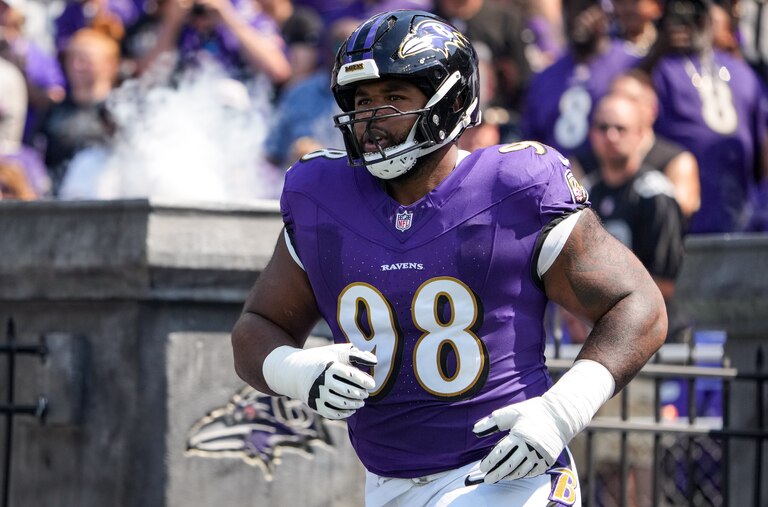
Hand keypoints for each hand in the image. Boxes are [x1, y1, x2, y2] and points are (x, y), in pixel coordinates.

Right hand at [263, 343, 377, 419]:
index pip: (350, 375)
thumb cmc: (322, 359)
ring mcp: (317, 394)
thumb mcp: (336, 352)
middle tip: (366, 394)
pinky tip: (352, 409)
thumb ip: (356, 355)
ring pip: (341, 403)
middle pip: (346, 391)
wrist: (294, 370)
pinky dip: (344, 413)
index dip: (363, 381)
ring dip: (355, 404)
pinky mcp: (314, 404)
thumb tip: (375, 361)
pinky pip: (332, 413)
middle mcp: (321, 381)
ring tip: (361, 402)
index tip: (372, 385)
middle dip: (360, 394)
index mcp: (328, 366)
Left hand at [471, 397, 563, 482]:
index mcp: (519, 436)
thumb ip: (492, 422)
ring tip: (500, 477)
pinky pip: (533, 472)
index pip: (501, 452)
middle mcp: (530, 448)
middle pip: (510, 465)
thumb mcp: (511, 412)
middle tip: (488, 479)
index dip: (490, 461)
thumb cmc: (534, 411)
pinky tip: (516, 475)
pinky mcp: (548, 460)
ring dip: (509, 476)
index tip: (483, 467)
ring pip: (521, 471)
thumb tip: (475, 430)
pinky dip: (523, 474)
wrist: (561, 415)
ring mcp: (540, 456)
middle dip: (497, 473)